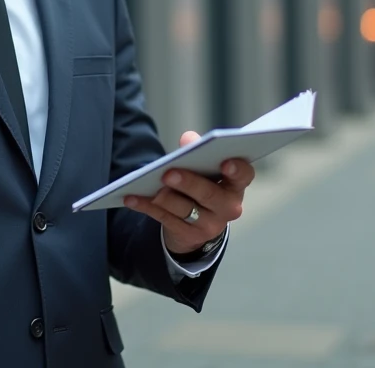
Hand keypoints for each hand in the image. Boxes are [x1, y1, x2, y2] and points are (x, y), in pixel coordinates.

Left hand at [124, 131, 253, 254]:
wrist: (200, 222)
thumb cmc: (204, 183)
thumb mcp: (205, 168)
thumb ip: (198, 150)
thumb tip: (189, 139)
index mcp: (235, 185)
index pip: (243, 175)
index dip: (237, 169)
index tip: (225, 162)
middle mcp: (228, 207)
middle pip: (208, 195)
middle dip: (188, 183)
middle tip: (169, 173)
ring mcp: (209, 225)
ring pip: (185, 210)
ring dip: (165, 197)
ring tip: (150, 185)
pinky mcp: (189, 236)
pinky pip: (165, 220)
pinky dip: (147, 206)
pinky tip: (131, 197)